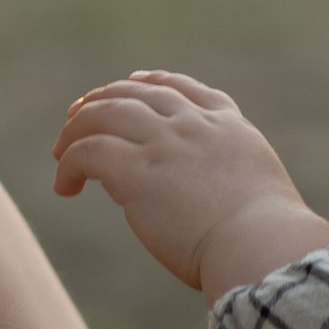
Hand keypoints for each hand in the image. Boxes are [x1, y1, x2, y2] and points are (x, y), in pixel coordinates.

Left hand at [53, 71, 328, 298]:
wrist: (261, 245)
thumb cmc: (266, 242)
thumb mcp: (262, 195)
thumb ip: (236, 187)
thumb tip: (221, 210)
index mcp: (228, 129)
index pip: (185, 90)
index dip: (154, 82)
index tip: (133, 83)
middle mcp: (194, 126)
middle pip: (135, 94)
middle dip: (101, 99)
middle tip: (77, 116)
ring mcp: (165, 143)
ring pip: (104, 113)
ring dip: (76, 129)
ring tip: (62, 151)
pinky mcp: (137, 170)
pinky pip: (87, 151)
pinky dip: (69, 164)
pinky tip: (65, 187)